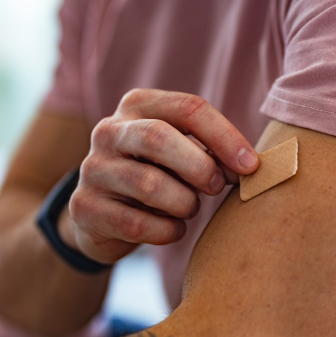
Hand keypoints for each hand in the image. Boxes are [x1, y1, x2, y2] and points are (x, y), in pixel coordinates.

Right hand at [67, 89, 258, 263]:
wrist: (102, 215)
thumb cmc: (158, 175)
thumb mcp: (182, 155)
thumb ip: (212, 153)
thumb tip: (248, 166)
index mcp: (139, 105)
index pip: (188, 108)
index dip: (226, 137)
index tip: (251, 166)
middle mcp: (109, 130)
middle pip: (159, 137)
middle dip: (199, 166)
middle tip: (216, 186)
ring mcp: (93, 168)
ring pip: (149, 184)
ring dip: (184, 203)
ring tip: (189, 208)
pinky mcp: (84, 208)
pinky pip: (136, 224)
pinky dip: (167, 231)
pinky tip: (173, 228)